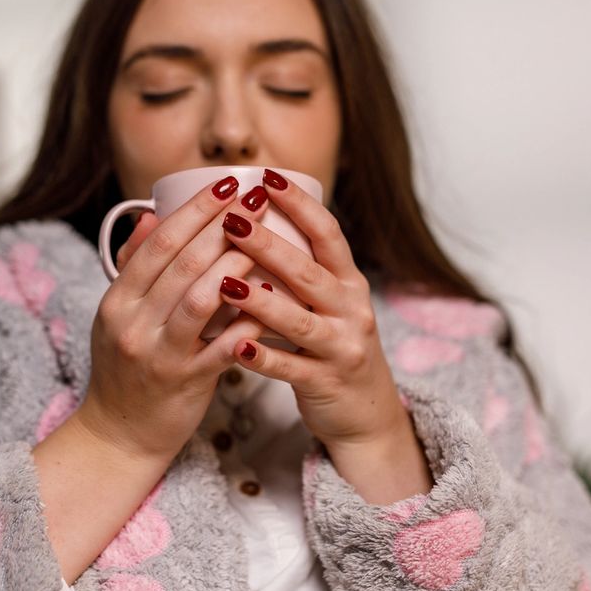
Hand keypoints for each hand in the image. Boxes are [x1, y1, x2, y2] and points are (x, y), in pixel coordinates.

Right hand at [79, 177, 267, 463]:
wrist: (119, 435)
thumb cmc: (128, 368)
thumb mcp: (119, 315)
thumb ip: (135, 266)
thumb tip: (148, 214)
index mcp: (118, 300)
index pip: (158, 243)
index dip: (195, 210)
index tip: (228, 183)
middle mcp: (132, 323)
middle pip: (181, 263)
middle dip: (222, 225)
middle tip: (257, 198)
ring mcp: (158, 354)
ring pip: (200, 299)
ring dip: (236, 265)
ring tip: (267, 239)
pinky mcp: (184, 383)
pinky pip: (222, 345)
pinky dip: (248, 319)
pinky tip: (274, 298)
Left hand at [217, 170, 431, 500]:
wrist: (367, 413)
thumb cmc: (333, 345)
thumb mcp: (327, 302)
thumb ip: (299, 268)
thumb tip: (254, 220)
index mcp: (348, 281)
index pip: (327, 233)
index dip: (299, 204)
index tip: (267, 177)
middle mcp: (351, 309)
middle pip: (308, 271)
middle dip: (269, 244)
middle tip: (232, 220)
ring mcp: (341, 347)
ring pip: (299, 320)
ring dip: (260, 301)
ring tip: (224, 282)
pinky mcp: (326, 383)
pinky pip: (291, 369)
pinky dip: (263, 358)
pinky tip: (236, 347)